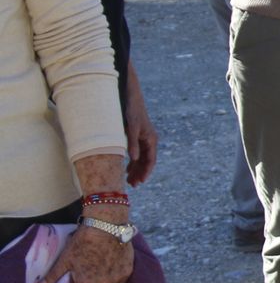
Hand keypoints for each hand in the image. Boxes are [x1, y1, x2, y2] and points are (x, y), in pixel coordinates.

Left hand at [40, 224, 133, 282]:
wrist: (105, 226)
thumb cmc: (83, 242)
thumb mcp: (65, 258)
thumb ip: (52, 276)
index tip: (79, 281)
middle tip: (90, 270)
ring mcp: (116, 279)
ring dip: (105, 280)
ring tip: (102, 265)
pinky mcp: (128, 271)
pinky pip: (121, 279)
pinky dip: (117, 274)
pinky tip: (113, 263)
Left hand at [122, 70, 157, 186]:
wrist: (129, 97)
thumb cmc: (131, 111)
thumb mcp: (130, 128)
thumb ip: (131, 143)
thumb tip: (132, 159)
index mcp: (151, 139)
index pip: (151, 160)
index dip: (146, 172)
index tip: (140, 182)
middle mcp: (149, 140)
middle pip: (146, 161)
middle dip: (141, 173)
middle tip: (133, 185)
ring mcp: (143, 138)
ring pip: (141, 158)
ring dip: (136, 169)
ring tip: (129, 181)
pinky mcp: (136, 136)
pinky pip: (136, 153)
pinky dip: (132, 162)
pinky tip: (125, 169)